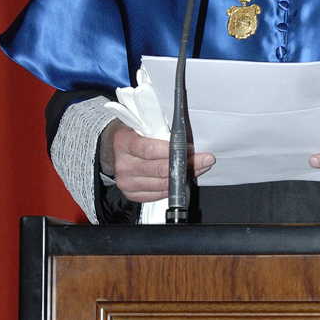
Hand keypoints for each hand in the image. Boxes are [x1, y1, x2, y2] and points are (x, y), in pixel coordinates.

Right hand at [99, 119, 214, 202]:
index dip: (174, 151)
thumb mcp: (143, 124)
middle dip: (186, 165)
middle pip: (159, 170)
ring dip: (184, 177)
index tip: (191, 149)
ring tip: (198, 168)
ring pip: (161, 185)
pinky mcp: (131, 194)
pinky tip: (183, 179)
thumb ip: (162, 130)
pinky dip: (173, 188)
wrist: (115, 147)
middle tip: (204, 160)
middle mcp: (123, 165)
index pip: (151, 150)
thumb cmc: (134, 133)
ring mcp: (126, 182)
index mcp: (124, 142)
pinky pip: (157, 195)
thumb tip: (187, 138)